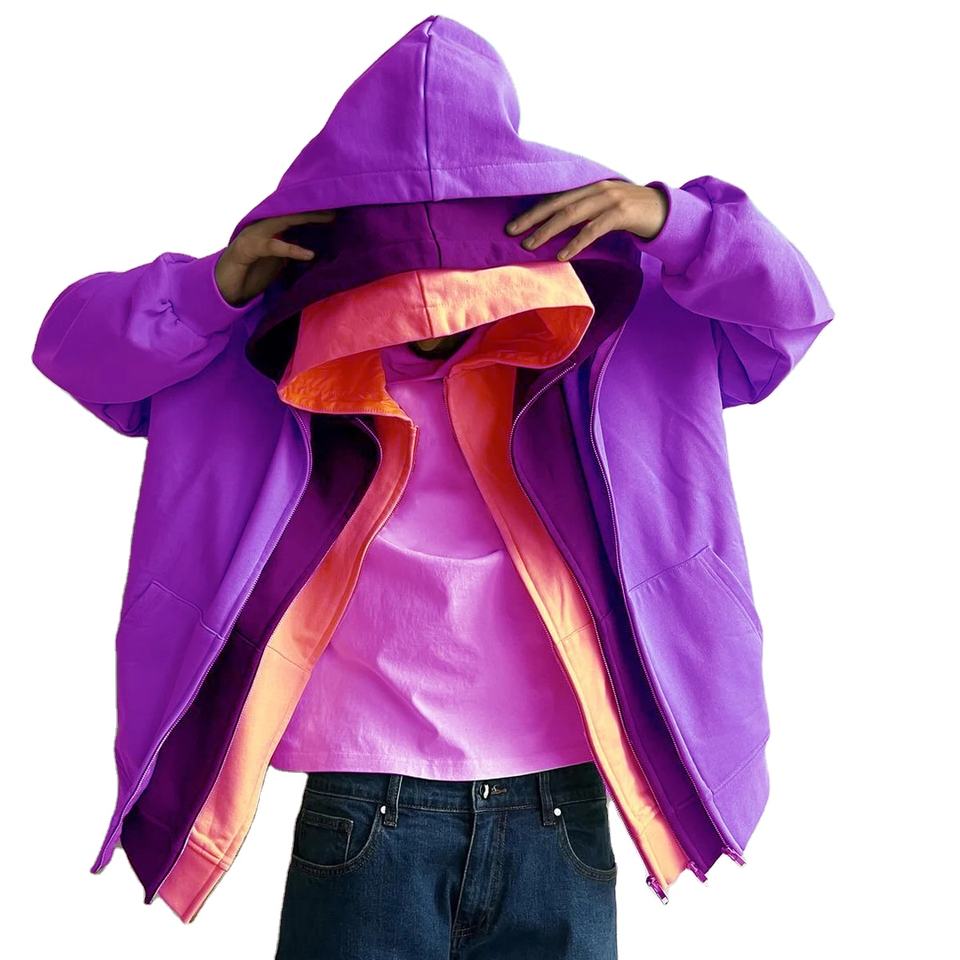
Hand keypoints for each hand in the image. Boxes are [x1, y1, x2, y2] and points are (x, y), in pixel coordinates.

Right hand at [215, 210, 336, 305]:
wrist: (224, 287)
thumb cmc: (252, 274)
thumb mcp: (279, 262)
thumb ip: (293, 253)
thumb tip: (318, 252)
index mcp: (270, 228)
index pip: (295, 213)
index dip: (315, 210)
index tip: (337, 207)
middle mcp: (262, 226)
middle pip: (292, 211)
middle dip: (315, 208)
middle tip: (338, 207)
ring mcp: (253, 234)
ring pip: (284, 220)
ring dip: (307, 218)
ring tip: (329, 219)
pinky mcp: (248, 249)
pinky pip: (273, 246)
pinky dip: (292, 249)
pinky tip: (309, 254)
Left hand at [504, 180, 667, 260]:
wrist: (665, 209)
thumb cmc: (631, 212)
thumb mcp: (603, 208)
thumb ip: (583, 213)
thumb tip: (555, 228)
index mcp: (588, 186)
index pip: (554, 198)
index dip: (532, 211)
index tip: (512, 224)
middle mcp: (595, 189)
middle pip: (557, 204)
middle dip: (532, 219)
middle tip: (511, 233)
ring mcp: (609, 199)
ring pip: (571, 215)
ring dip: (548, 231)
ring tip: (530, 245)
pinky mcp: (621, 214)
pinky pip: (593, 229)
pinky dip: (576, 242)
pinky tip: (562, 255)